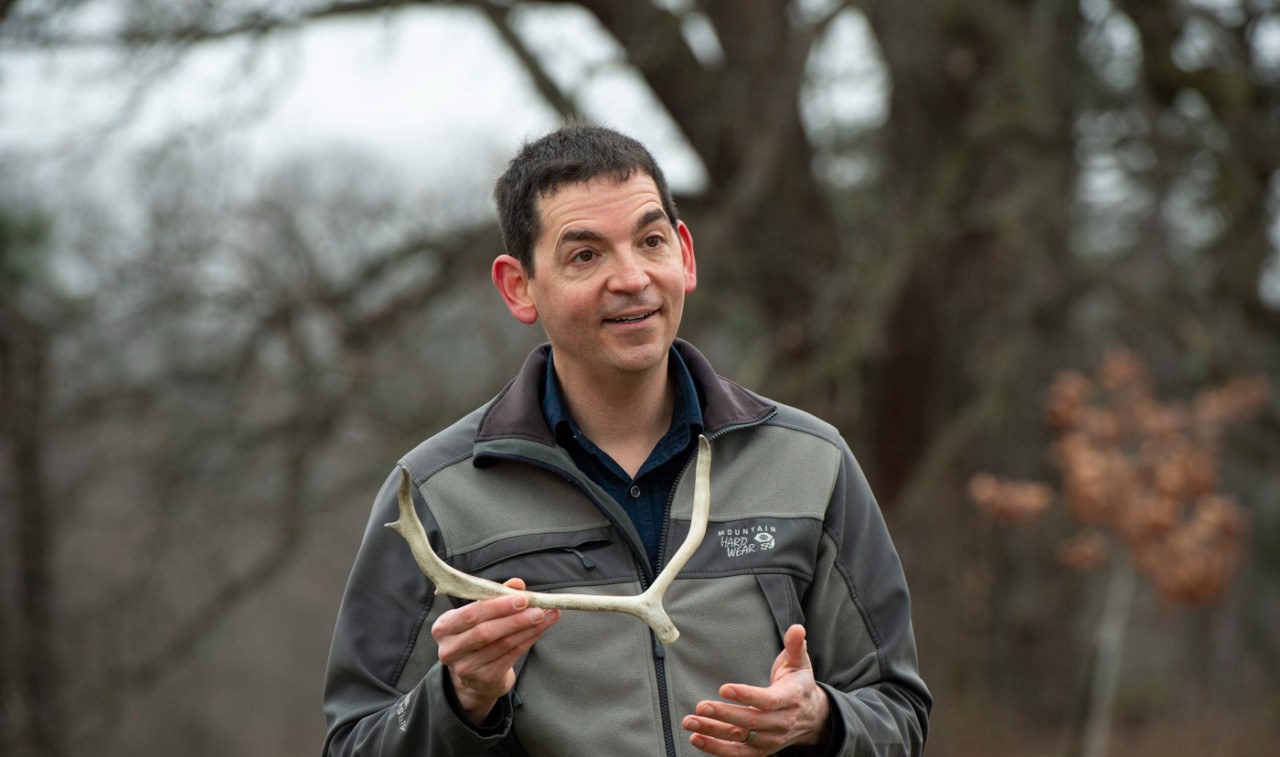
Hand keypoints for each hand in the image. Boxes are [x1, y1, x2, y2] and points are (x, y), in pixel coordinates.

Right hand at [431, 577, 559, 725]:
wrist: (475, 673)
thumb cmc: (478, 634)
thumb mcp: (482, 613)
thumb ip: (497, 596)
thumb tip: (517, 584)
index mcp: (444, 626)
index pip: (471, 613)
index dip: (498, 605)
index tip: (522, 598)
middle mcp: (450, 649)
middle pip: (485, 631)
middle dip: (515, 619)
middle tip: (538, 609)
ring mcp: (465, 667)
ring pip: (502, 644)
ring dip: (528, 628)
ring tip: (547, 616)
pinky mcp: (483, 678)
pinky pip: (511, 656)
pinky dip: (528, 640)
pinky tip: (541, 629)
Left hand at [681, 625, 830, 754]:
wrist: (813, 717)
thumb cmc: (799, 685)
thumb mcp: (800, 663)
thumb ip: (796, 646)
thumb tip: (797, 628)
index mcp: (790, 700)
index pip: (768, 700)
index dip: (746, 695)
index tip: (724, 688)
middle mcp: (781, 723)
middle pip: (751, 721)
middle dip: (723, 714)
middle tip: (700, 706)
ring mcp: (771, 739)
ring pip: (741, 738)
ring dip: (713, 732)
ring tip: (691, 723)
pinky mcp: (761, 750)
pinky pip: (738, 754)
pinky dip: (717, 749)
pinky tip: (697, 739)